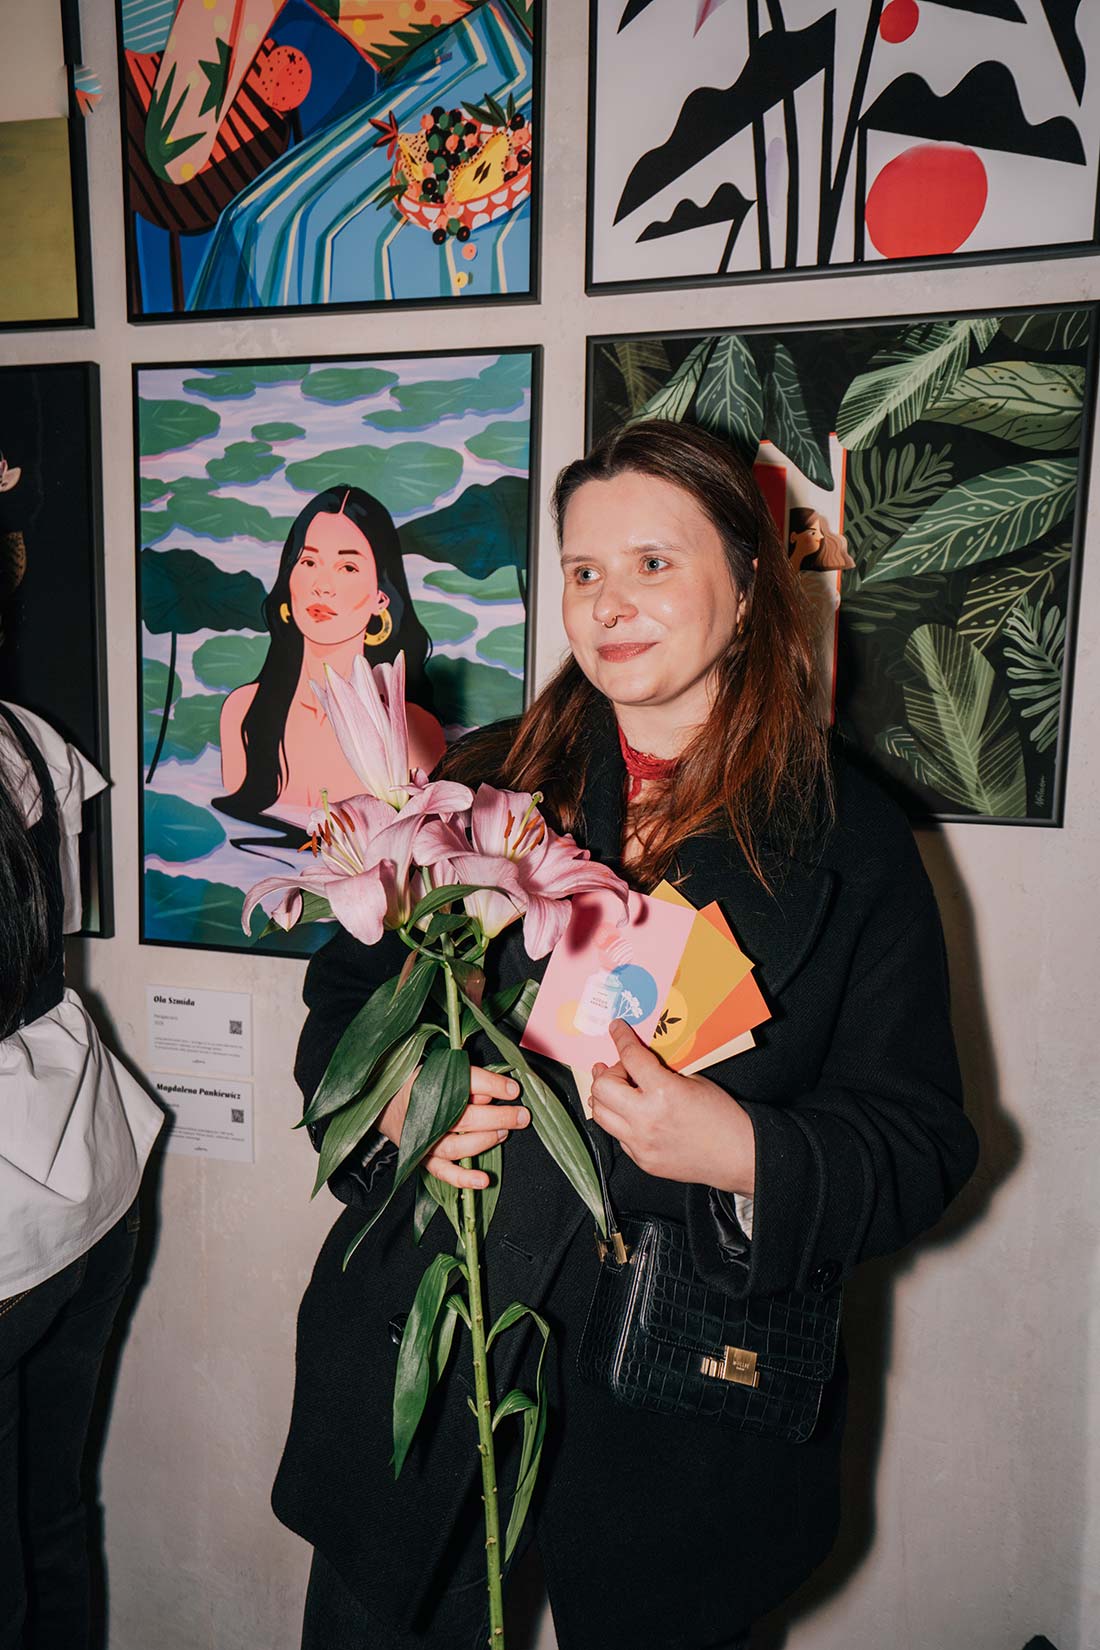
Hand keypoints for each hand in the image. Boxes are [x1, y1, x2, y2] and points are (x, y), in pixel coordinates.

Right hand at [378, 1065, 529, 1189]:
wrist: (384, 1103)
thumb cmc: (419, 1084)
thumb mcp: (440, 1070)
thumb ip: (468, 1079)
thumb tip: (496, 1092)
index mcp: (427, 1082)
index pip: (465, 1081)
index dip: (492, 1085)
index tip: (514, 1089)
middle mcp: (424, 1113)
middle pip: (464, 1117)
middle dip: (498, 1117)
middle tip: (521, 1115)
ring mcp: (423, 1140)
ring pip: (456, 1146)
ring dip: (485, 1141)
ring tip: (504, 1134)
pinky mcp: (424, 1159)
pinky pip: (444, 1172)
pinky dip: (464, 1178)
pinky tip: (483, 1180)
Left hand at [590, 1019, 754, 1195]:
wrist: (737, 1155)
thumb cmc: (722, 1117)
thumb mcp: (695, 1081)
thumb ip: (662, 1071)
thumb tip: (638, 1061)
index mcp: (664, 1092)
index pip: (630, 1056)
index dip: (620, 1037)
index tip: (616, 1029)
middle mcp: (646, 1118)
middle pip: (601, 1088)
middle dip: (606, 1073)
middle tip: (618, 1069)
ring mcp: (641, 1143)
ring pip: (600, 1114)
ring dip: (604, 1098)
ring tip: (614, 1089)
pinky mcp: (642, 1160)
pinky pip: (617, 1135)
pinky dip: (619, 1120)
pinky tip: (631, 1114)